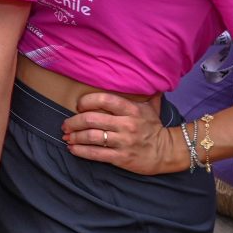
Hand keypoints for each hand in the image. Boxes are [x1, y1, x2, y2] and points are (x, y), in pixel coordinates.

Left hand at [63, 92, 184, 174]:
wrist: (167, 152)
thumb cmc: (154, 127)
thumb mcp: (151, 106)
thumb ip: (144, 91)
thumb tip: (145, 74)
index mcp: (132, 109)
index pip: (104, 100)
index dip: (86, 101)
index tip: (79, 106)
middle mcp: (126, 124)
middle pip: (92, 120)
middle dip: (74, 122)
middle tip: (66, 124)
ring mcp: (123, 142)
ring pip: (91, 137)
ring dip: (75, 136)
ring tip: (67, 136)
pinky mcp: (121, 158)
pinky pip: (96, 154)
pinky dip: (81, 151)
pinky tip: (72, 149)